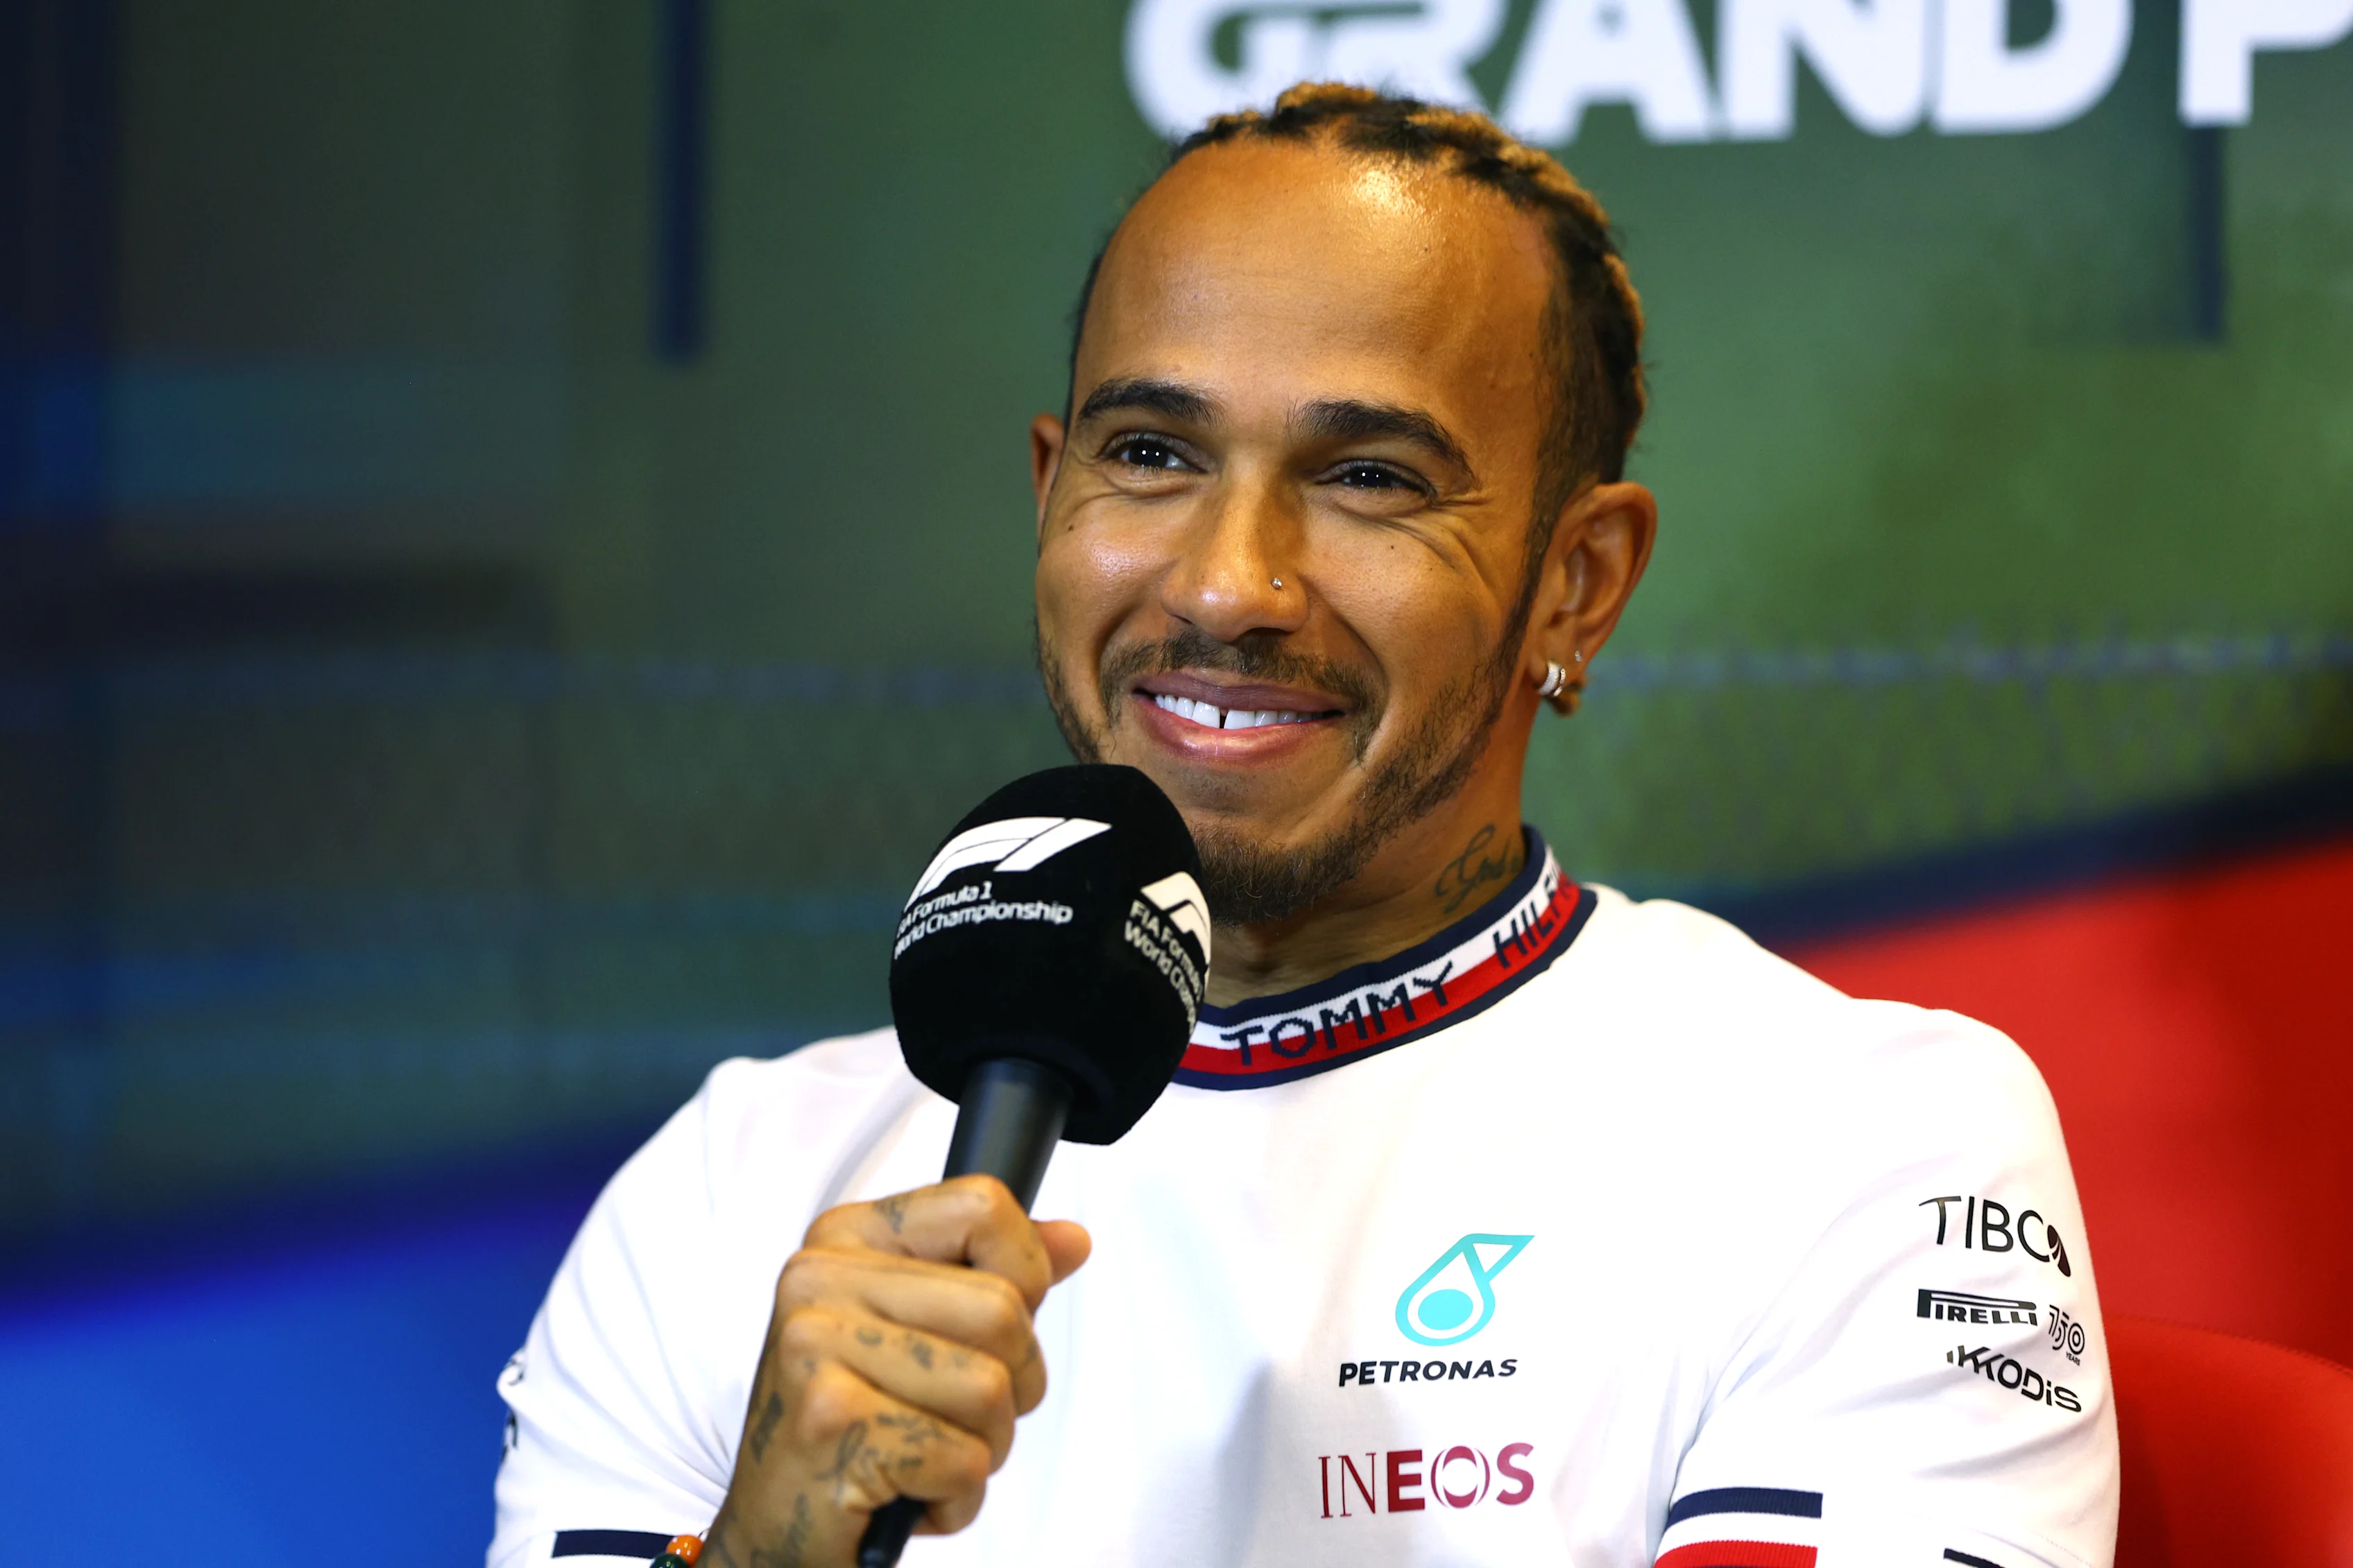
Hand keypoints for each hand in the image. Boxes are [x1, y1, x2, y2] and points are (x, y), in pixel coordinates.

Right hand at [703, 1174, 1091, 1567]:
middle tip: (954, 1419)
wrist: (774, 1534)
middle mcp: (819, 1280)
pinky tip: (908, 1495)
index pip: (982, 1207)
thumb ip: (994, 1276)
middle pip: (1003, 1308)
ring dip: (984, 1447)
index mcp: (844, 1239)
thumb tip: (1074, 1239)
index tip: (997, 1326)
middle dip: (1013, 1383)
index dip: (1025, 1272)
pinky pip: (964, 1459)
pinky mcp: (833, 1424)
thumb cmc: (851, 1430)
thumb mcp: (919, 1333)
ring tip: (925, 1457)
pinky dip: (957, 1497)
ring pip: (992, 1389)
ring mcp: (817, 1349)